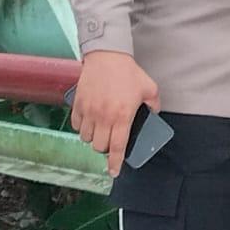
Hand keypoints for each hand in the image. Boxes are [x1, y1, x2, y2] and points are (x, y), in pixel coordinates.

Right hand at [71, 51, 159, 176]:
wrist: (107, 56)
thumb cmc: (129, 73)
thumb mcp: (150, 89)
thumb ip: (154, 105)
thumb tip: (153, 115)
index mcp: (122, 116)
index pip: (118, 147)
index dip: (115, 163)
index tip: (114, 173)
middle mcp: (103, 117)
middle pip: (99, 146)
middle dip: (105, 148)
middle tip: (111, 142)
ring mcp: (88, 111)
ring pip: (86, 138)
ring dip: (93, 138)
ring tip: (101, 130)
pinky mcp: (78, 104)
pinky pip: (76, 125)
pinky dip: (82, 128)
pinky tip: (90, 121)